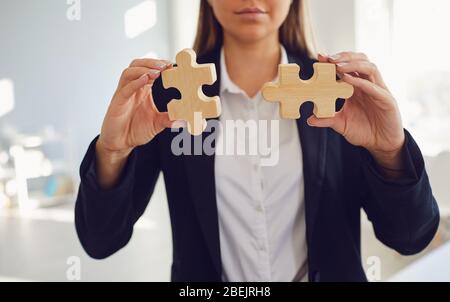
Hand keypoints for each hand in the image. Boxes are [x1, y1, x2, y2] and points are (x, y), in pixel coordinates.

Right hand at [96, 58, 174, 188]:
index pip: (150, 70)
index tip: (172, 65)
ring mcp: (124, 94)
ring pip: (129, 72)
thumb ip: (170, 120)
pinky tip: (145, 80)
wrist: (120, 143)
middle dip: (151, 62)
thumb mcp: (157, 124)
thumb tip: (186, 120)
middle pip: (138, 65)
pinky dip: (135, 82)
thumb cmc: (136, 130)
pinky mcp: (117, 102)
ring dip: (143, 69)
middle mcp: (133, 88)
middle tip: (166, 65)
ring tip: (157, 71)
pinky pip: (125, 89)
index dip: (160, 65)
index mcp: (143, 90)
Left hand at [307, 52, 405, 171]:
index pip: (348, 66)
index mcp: (357, 87)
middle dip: (344, 56)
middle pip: (360, 60)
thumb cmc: (364, 131)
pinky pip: (374, 87)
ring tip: (337, 66)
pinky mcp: (387, 100)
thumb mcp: (341, 124)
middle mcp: (368, 84)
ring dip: (353, 64)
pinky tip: (348, 79)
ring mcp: (379, 90)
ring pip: (370, 67)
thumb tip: (309, 120)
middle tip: (329, 58)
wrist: (382, 144)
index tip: (320, 56)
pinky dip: (361, 81)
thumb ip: (327, 119)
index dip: (335, 59)